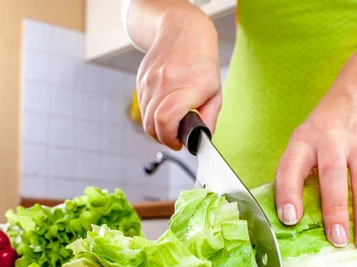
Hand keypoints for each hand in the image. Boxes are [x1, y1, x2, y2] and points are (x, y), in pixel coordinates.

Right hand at [136, 10, 221, 149]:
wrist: (183, 32)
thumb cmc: (202, 64)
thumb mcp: (215, 92)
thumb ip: (209, 119)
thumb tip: (202, 141)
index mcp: (187, 88)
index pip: (166, 120)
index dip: (170, 138)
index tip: (179, 143)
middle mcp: (164, 84)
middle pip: (152, 125)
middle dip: (163, 138)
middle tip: (175, 139)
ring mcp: (149, 82)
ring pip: (145, 119)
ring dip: (157, 129)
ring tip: (171, 126)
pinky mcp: (141, 81)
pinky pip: (143, 108)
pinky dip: (152, 116)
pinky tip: (164, 112)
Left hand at [274, 71, 356, 250]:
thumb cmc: (330, 122)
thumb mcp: (307, 137)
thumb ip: (300, 170)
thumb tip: (295, 218)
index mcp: (305, 140)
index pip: (290, 167)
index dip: (288, 193)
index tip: (289, 218)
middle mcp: (331, 139)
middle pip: (332, 175)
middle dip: (335, 210)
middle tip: (336, 240)